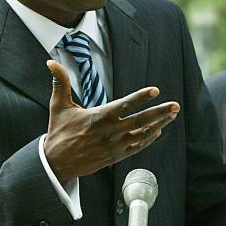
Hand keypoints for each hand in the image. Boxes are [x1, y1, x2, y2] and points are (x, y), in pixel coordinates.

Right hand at [44, 60, 179, 182]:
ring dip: (159, 124)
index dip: (141, 97)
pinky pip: (138, 146)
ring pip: (143, 134)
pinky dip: (149, 138)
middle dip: (160, 112)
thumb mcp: (58, 106)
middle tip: (175, 105)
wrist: (56, 164)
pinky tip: (158, 130)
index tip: (155, 90)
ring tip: (172, 115)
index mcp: (98, 117)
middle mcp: (110, 132)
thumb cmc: (59, 132)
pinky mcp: (116, 156)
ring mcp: (115, 146)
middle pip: (140, 121)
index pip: (124, 105)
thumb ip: (59, 83)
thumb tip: (50, 62)